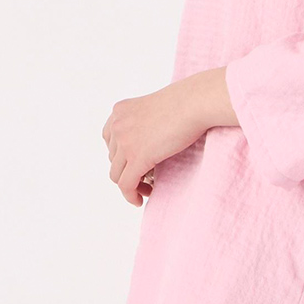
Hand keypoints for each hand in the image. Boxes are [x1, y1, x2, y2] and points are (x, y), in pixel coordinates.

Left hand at [101, 75, 221, 207]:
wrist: (194, 103)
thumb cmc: (184, 103)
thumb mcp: (153, 108)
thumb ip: (142, 123)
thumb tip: (144, 145)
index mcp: (119, 111)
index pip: (109, 139)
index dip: (120, 155)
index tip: (134, 162)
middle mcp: (117, 125)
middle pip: (113, 159)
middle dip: (127, 170)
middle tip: (144, 178)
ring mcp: (125, 142)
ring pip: (117, 175)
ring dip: (130, 185)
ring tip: (144, 190)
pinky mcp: (137, 157)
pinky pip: (126, 184)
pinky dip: (130, 196)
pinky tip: (139, 200)